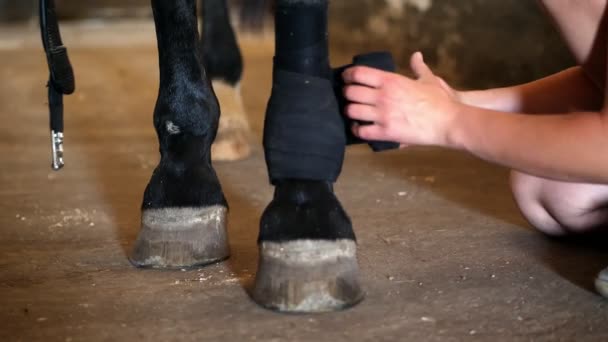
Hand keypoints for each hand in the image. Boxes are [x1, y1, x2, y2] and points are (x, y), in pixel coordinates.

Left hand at [342, 52, 460, 147]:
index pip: (358, 73)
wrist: (448, 122)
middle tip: (349, 97)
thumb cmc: (439, 100)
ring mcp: (382, 115)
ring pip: (351, 111)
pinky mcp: (385, 133)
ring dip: (350, 112)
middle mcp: (383, 96)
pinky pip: (361, 131)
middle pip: (350, 92)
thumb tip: (416, 55)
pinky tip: (359, 128)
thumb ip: (418, 67)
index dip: (348, 75)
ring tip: (353, 113)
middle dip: (347, 94)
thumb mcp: (428, 79)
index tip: (347, 79)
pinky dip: (357, 130)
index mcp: (390, 80)